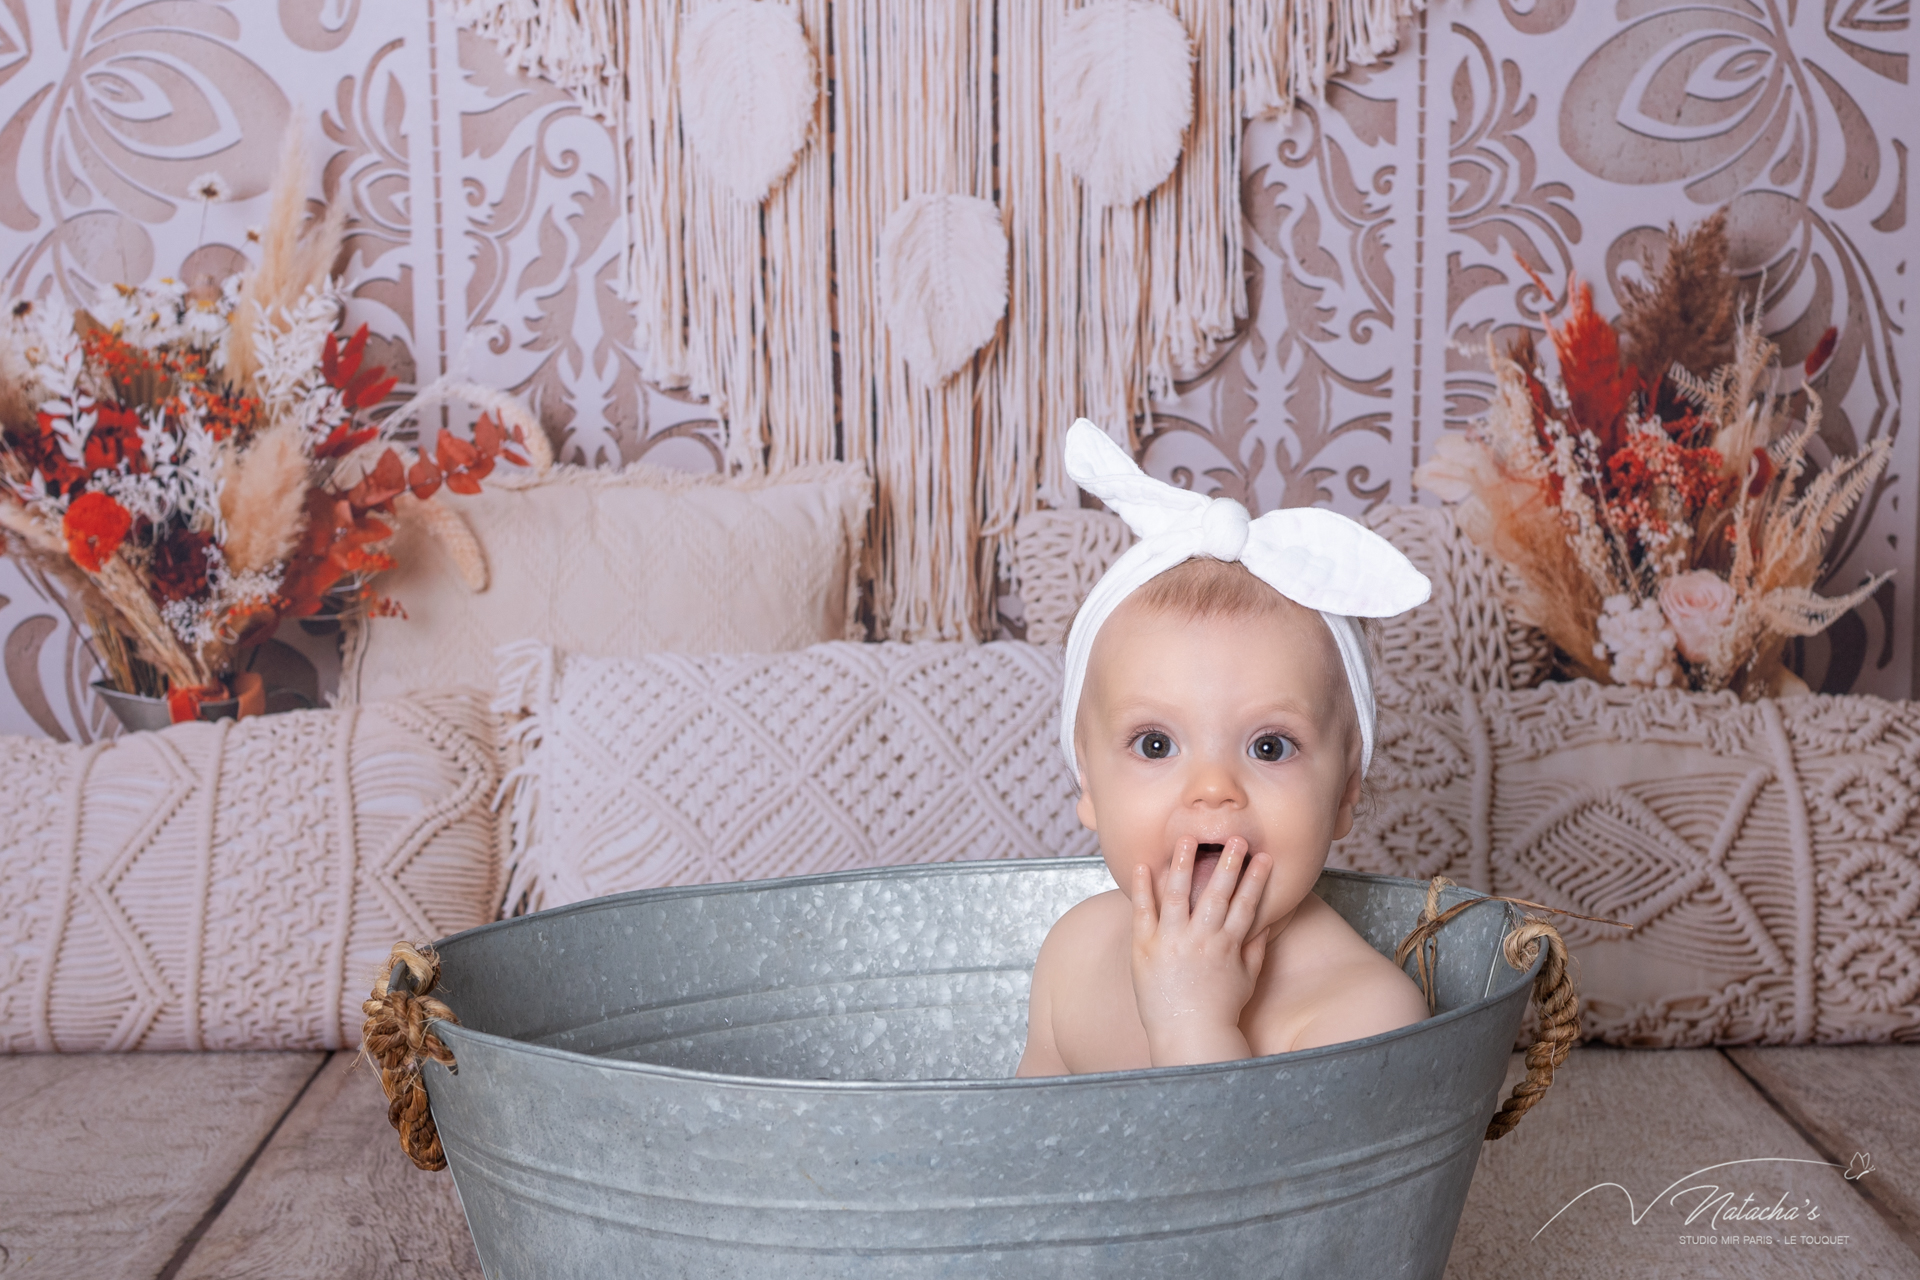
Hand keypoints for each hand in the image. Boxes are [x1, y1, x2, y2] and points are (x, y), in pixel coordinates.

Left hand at [1129, 836, 1272, 1065]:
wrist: (1188, 1035)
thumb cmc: (1220, 1009)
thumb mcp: (1247, 979)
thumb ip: (1256, 947)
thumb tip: (1269, 921)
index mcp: (1228, 945)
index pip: (1246, 904)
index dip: (1256, 878)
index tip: (1264, 856)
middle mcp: (1201, 939)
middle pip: (1216, 893)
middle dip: (1227, 863)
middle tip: (1235, 837)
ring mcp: (1172, 942)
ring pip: (1178, 894)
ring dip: (1183, 864)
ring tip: (1186, 839)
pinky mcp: (1146, 948)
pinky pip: (1143, 912)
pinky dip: (1142, 887)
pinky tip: (1142, 865)